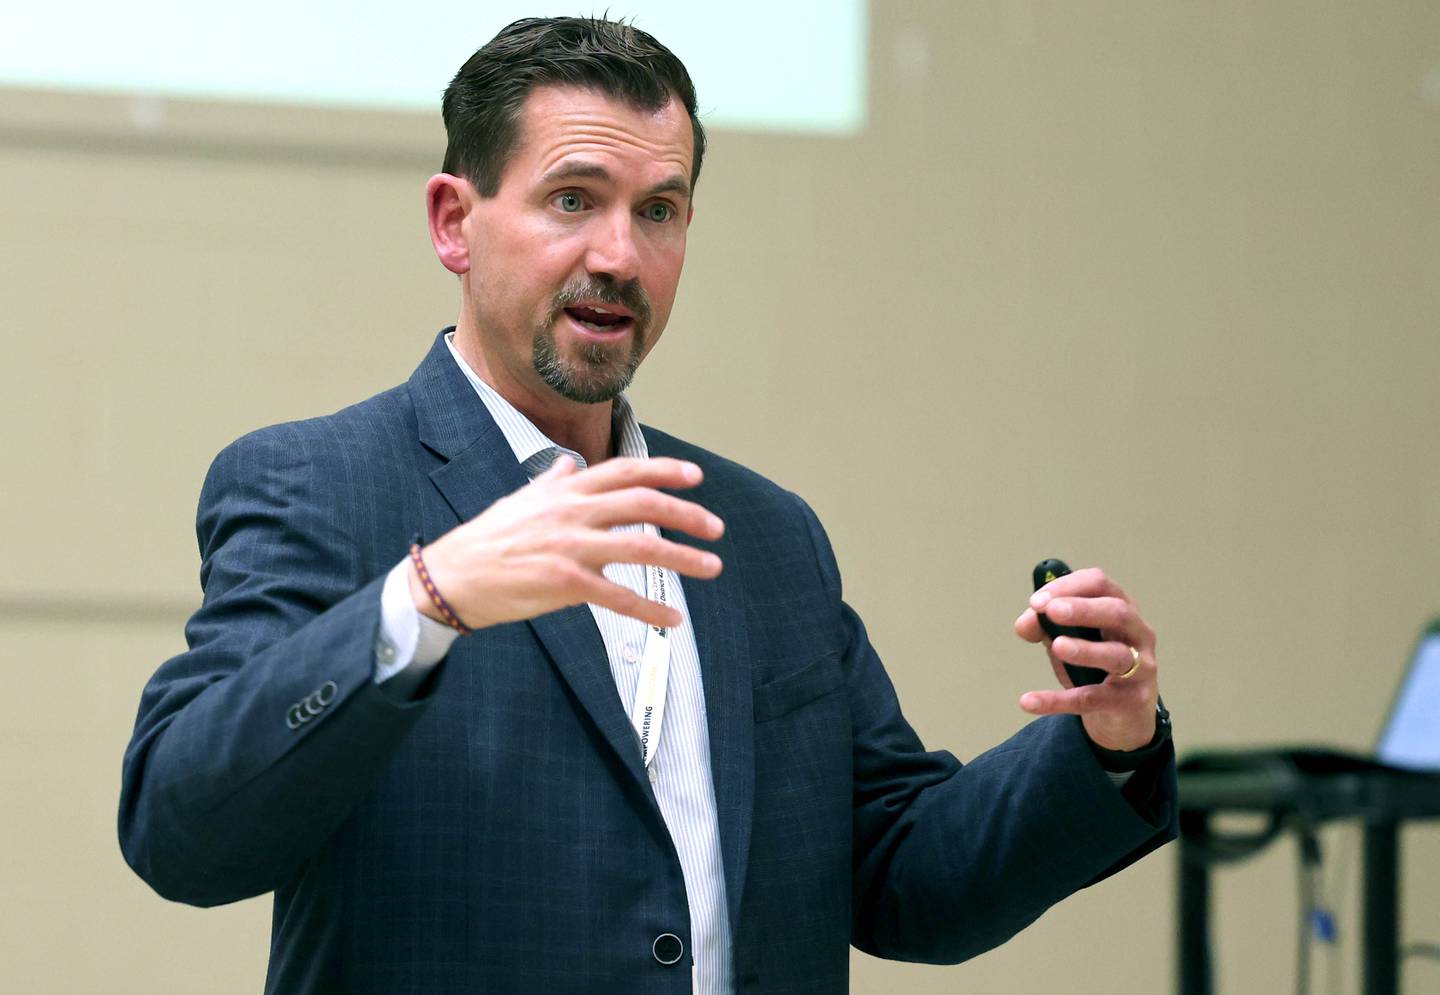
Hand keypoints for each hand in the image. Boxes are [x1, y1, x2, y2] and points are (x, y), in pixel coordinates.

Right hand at [410, 456, 723, 631]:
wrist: (452, 577)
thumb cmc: (486, 540)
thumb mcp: (519, 501)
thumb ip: (551, 484)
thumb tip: (568, 466)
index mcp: (566, 491)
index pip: (625, 471)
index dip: (665, 470)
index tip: (696, 477)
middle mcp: (573, 512)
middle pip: (644, 504)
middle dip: (687, 514)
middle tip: (715, 527)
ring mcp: (571, 547)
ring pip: (642, 547)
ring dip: (683, 558)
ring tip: (711, 567)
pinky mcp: (566, 583)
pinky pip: (619, 597)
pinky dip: (651, 610)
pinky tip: (672, 620)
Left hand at [1013, 567, 1159, 751]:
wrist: (1122, 714)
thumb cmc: (1096, 665)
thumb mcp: (1069, 640)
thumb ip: (1045, 627)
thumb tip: (1024, 624)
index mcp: (1121, 608)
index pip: (1099, 584)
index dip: (1067, 587)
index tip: (1037, 601)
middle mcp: (1138, 633)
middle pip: (1118, 612)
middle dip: (1083, 609)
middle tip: (1051, 611)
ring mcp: (1140, 668)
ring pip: (1116, 655)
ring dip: (1085, 649)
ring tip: (1056, 646)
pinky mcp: (1132, 701)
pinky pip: (1094, 699)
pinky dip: (1059, 700)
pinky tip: (1029, 701)